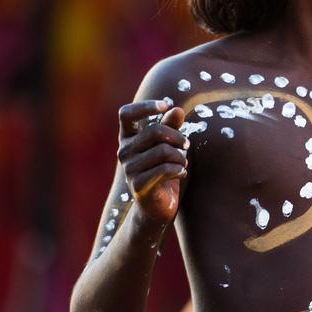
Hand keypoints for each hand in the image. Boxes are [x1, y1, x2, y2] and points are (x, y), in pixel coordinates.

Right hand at [117, 101, 188, 225]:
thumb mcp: (168, 145)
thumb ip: (170, 127)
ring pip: (163, 151)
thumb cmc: (163, 170)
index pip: (126, 114)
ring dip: (180, 156)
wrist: (157, 206)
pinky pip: (165, 169)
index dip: (145, 106)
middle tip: (187, 144)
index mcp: (128, 138)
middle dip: (177, 136)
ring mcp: (128, 169)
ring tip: (183, 163)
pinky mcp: (138, 185)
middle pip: (154, 131)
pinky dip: (179, 169)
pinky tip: (182, 173)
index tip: (164, 106)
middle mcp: (124, 151)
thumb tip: (176, 109)